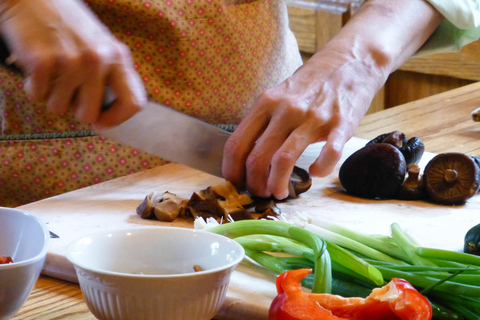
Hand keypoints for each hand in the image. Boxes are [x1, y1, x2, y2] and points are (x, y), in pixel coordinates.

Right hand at [0, 0, 145, 127]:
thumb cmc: (68, 25)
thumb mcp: (101, 45)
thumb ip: (110, 75)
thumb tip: (110, 114)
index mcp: (118, 57)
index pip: (134, 103)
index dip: (117, 119)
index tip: (101, 122)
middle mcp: (98, 60)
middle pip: (88, 115)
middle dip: (74, 109)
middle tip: (67, 90)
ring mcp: (71, 62)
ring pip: (59, 108)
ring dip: (51, 96)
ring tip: (52, 72)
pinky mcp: (43, 62)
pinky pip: (36, 96)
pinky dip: (33, 87)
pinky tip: (37, 66)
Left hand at [222, 0, 441, 198]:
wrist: (352, 61)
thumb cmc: (312, 83)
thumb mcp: (280, 95)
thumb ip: (264, 120)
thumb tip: (246, 155)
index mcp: (266, 103)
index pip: (237, 143)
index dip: (232, 170)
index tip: (236, 183)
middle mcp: (285, 110)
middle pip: (256, 157)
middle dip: (254, 184)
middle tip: (260, 193)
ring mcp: (313, 117)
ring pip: (283, 160)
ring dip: (277, 185)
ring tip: (280, 193)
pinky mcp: (340, 125)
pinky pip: (327, 155)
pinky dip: (319, 170)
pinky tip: (315, 173)